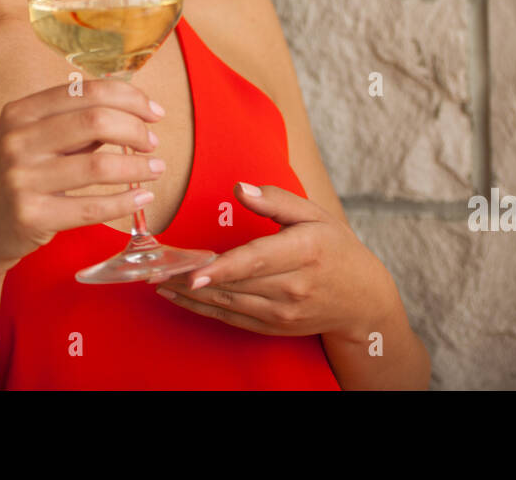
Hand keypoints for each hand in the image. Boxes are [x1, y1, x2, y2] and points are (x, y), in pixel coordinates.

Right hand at [0, 78, 166, 276]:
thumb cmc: (15, 178)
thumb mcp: (31, 140)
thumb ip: (74, 123)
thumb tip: (132, 108)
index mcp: (20, 112)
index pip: (87, 91)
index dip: (129, 98)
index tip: (154, 112)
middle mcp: (17, 140)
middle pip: (97, 121)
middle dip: (136, 130)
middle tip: (153, 142)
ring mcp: (20, 179)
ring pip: (99, 166)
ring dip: (138, 167)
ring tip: (156, 169)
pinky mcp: (30, 215)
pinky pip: (92, 207)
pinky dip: (126, 201)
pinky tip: (143, 197)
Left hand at [151, 182, 392, 341]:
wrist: (362, 300)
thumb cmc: (335, 248)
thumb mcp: (314, 215)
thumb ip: (275, 201)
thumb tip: (239, 188)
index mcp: (305, 251)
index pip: (257, 260)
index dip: (223, 268)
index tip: (193, 273)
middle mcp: (294, 286)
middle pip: (235, 283)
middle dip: (190, 278)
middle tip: (153, 268)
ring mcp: (284, 312)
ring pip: (229, 303)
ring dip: (189, 294)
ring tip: (157, 280)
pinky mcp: (274, 327)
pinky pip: (232, 318)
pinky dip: (203, 309)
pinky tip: (178, 296)